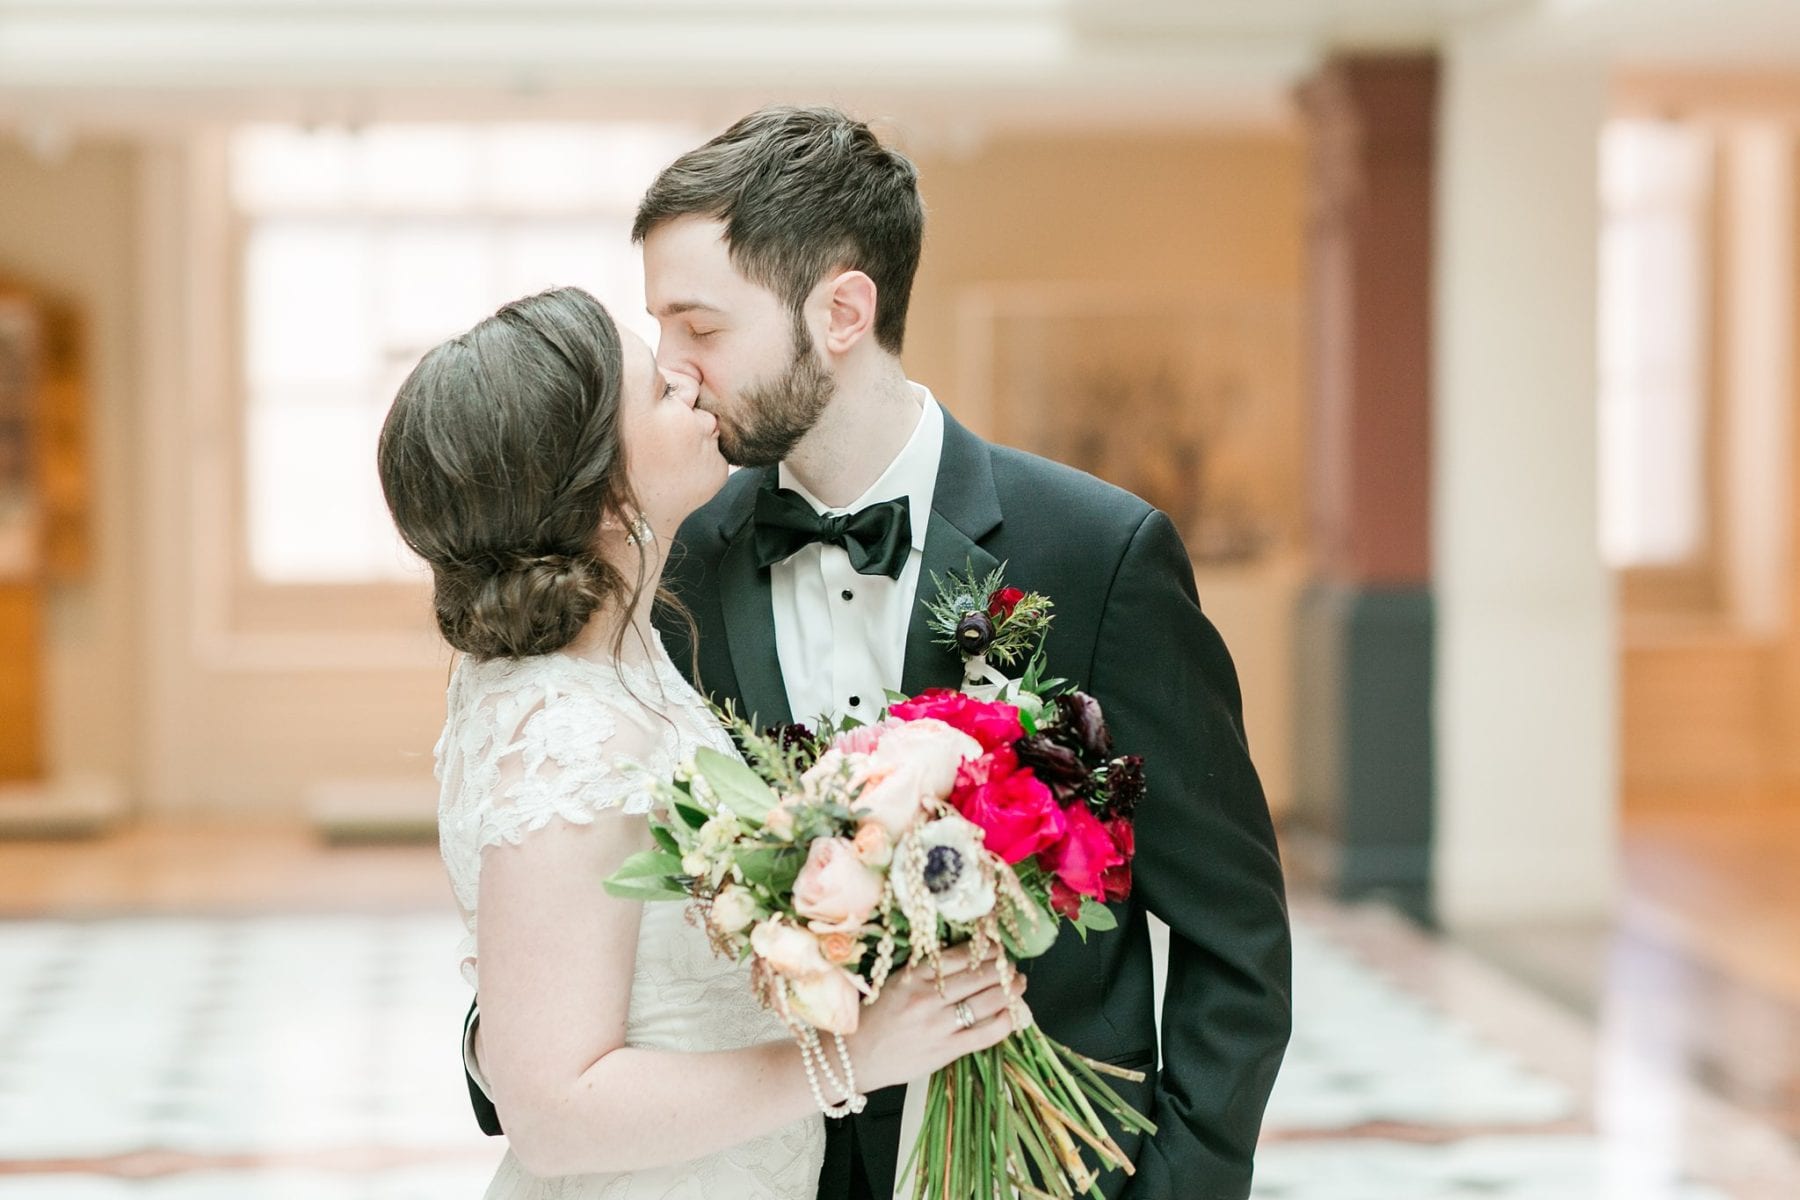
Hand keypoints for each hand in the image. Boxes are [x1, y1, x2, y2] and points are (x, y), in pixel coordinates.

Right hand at [846, 945, 1029, 1092]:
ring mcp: (938, 1024)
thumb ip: (926, 973)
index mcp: (915, 976)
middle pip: (979, 976)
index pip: (961, 955)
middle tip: (1013, 967)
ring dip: (1009, 990)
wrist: (853, 1057)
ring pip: (987, 1001)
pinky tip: (1013, 1014)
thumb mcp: (895, 984)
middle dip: (1003, 969)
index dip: (986, 950)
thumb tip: (963, 961)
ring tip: (1019, 985)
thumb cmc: (873, 1019)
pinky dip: (1005, 1021)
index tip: (997, 948)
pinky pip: (985, 1033)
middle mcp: (929, 996)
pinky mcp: (945, 1050)